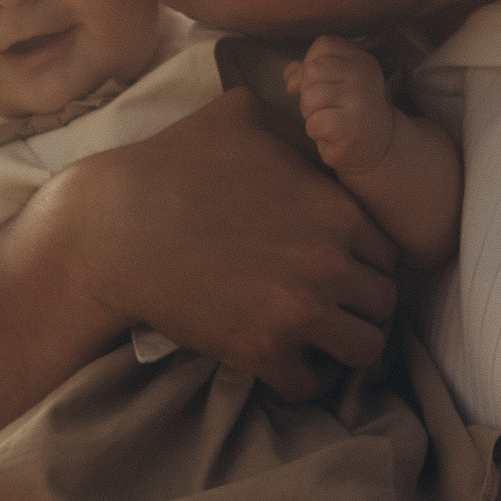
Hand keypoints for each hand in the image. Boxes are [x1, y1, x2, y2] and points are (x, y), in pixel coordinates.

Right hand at [63, 87, 396, 400]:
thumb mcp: (243, 115)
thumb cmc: (170, 165)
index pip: (390, 250)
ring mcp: (297, 310)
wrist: (111, 228)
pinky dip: (305, 380)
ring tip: (320, 340)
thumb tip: (329, 135)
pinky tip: (290, 366)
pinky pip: (310, 384)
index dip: (367, 259)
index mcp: (335, 207)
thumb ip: (300, 130)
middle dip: (361, 303)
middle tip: (332, 304)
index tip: (343, 266)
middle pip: (385, 301)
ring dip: (345, 346)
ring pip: (365, 349)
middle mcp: (327, 262)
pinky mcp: (260, 350)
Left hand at [289, 36, 396, 175]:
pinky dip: (315, 131)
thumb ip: (308, 72)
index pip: (323, 45)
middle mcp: (364, 75)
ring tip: (329, 119)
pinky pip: (315, 122)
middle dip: (308, 91)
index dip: (311, 63)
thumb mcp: (332, 84)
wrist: (376, 146)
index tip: (321, 83)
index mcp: (361, 59)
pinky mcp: (352, 126)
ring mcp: (361, 99)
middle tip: (324, 106)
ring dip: (310, 113)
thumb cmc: (348, 112)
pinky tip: (331, 134)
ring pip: (310, 96)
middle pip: (313, 69)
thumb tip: (290, 77)